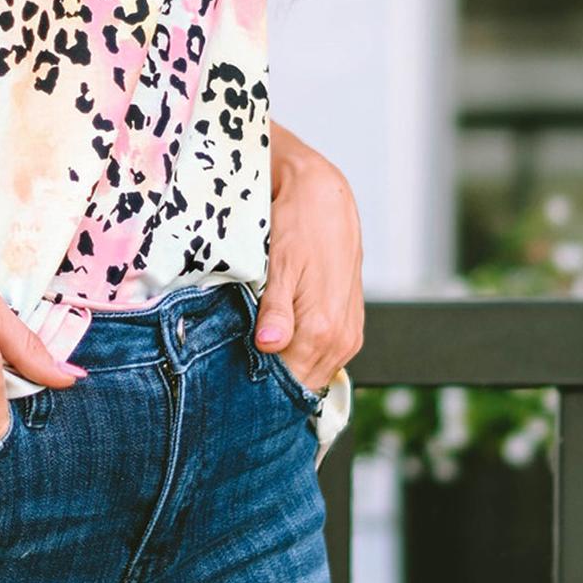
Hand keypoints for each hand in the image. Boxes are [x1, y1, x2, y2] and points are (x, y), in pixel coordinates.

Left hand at [254, 123, 364, 395]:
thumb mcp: (279, 263)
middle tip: (235, 369)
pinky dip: (302, 356)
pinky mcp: (350, 327)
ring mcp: (349, 335)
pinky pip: (325, 358)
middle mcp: (341, 338)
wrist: (325, 198)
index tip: (231, 379)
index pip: (288, 382)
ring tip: (254, 354)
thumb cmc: (298, 224)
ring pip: (314, 373)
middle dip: (272, 380)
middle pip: (301, 382)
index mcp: (322, 328)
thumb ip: (276, 309)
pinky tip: (278, 343)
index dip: (259, 385)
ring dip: (287, 369)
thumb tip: (269, 345)